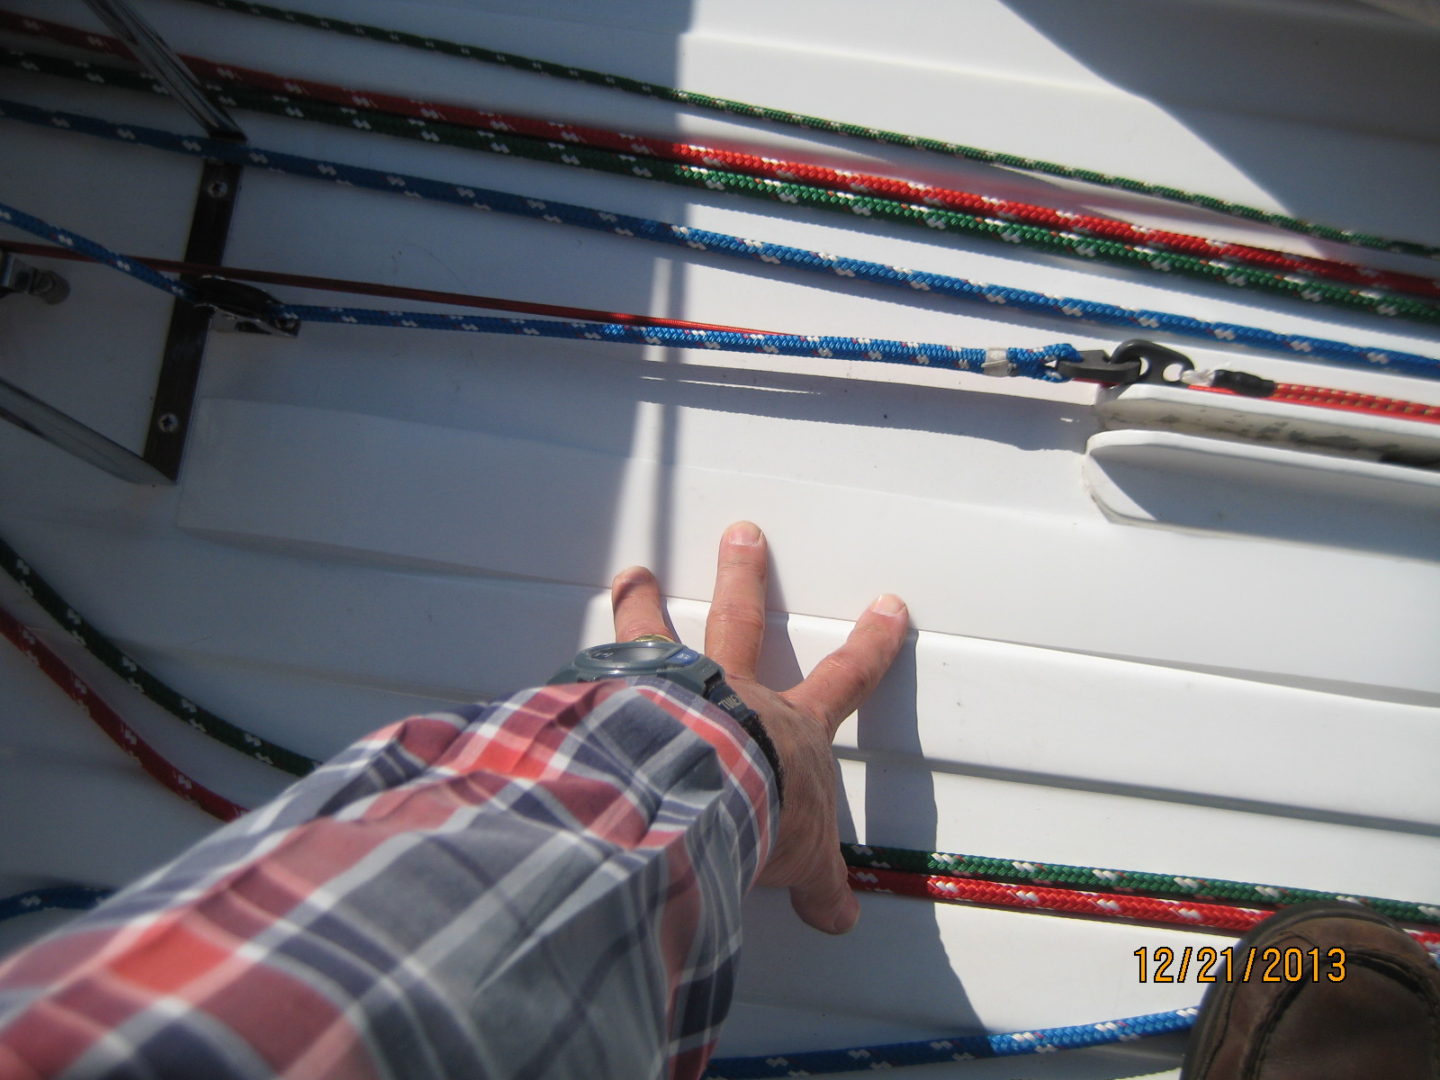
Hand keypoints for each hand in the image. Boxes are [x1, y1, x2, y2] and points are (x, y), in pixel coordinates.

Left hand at [611, 521, 908, 934]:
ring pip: (661, 636)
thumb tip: (839, 919)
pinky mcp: (623, 704)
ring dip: (646, 604)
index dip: (868, 647)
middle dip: (746, 578)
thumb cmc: (764, 819)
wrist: (704, 800)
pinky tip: (562, 664)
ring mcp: (675, 690)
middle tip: (742, 533)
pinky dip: (581, 669)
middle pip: (744, 623)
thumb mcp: (802, 860)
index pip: (843, 681)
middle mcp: (733, 693)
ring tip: (633, 573)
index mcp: (788, 727)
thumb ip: (815, 885)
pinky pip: (599, 678)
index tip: (885, 606)